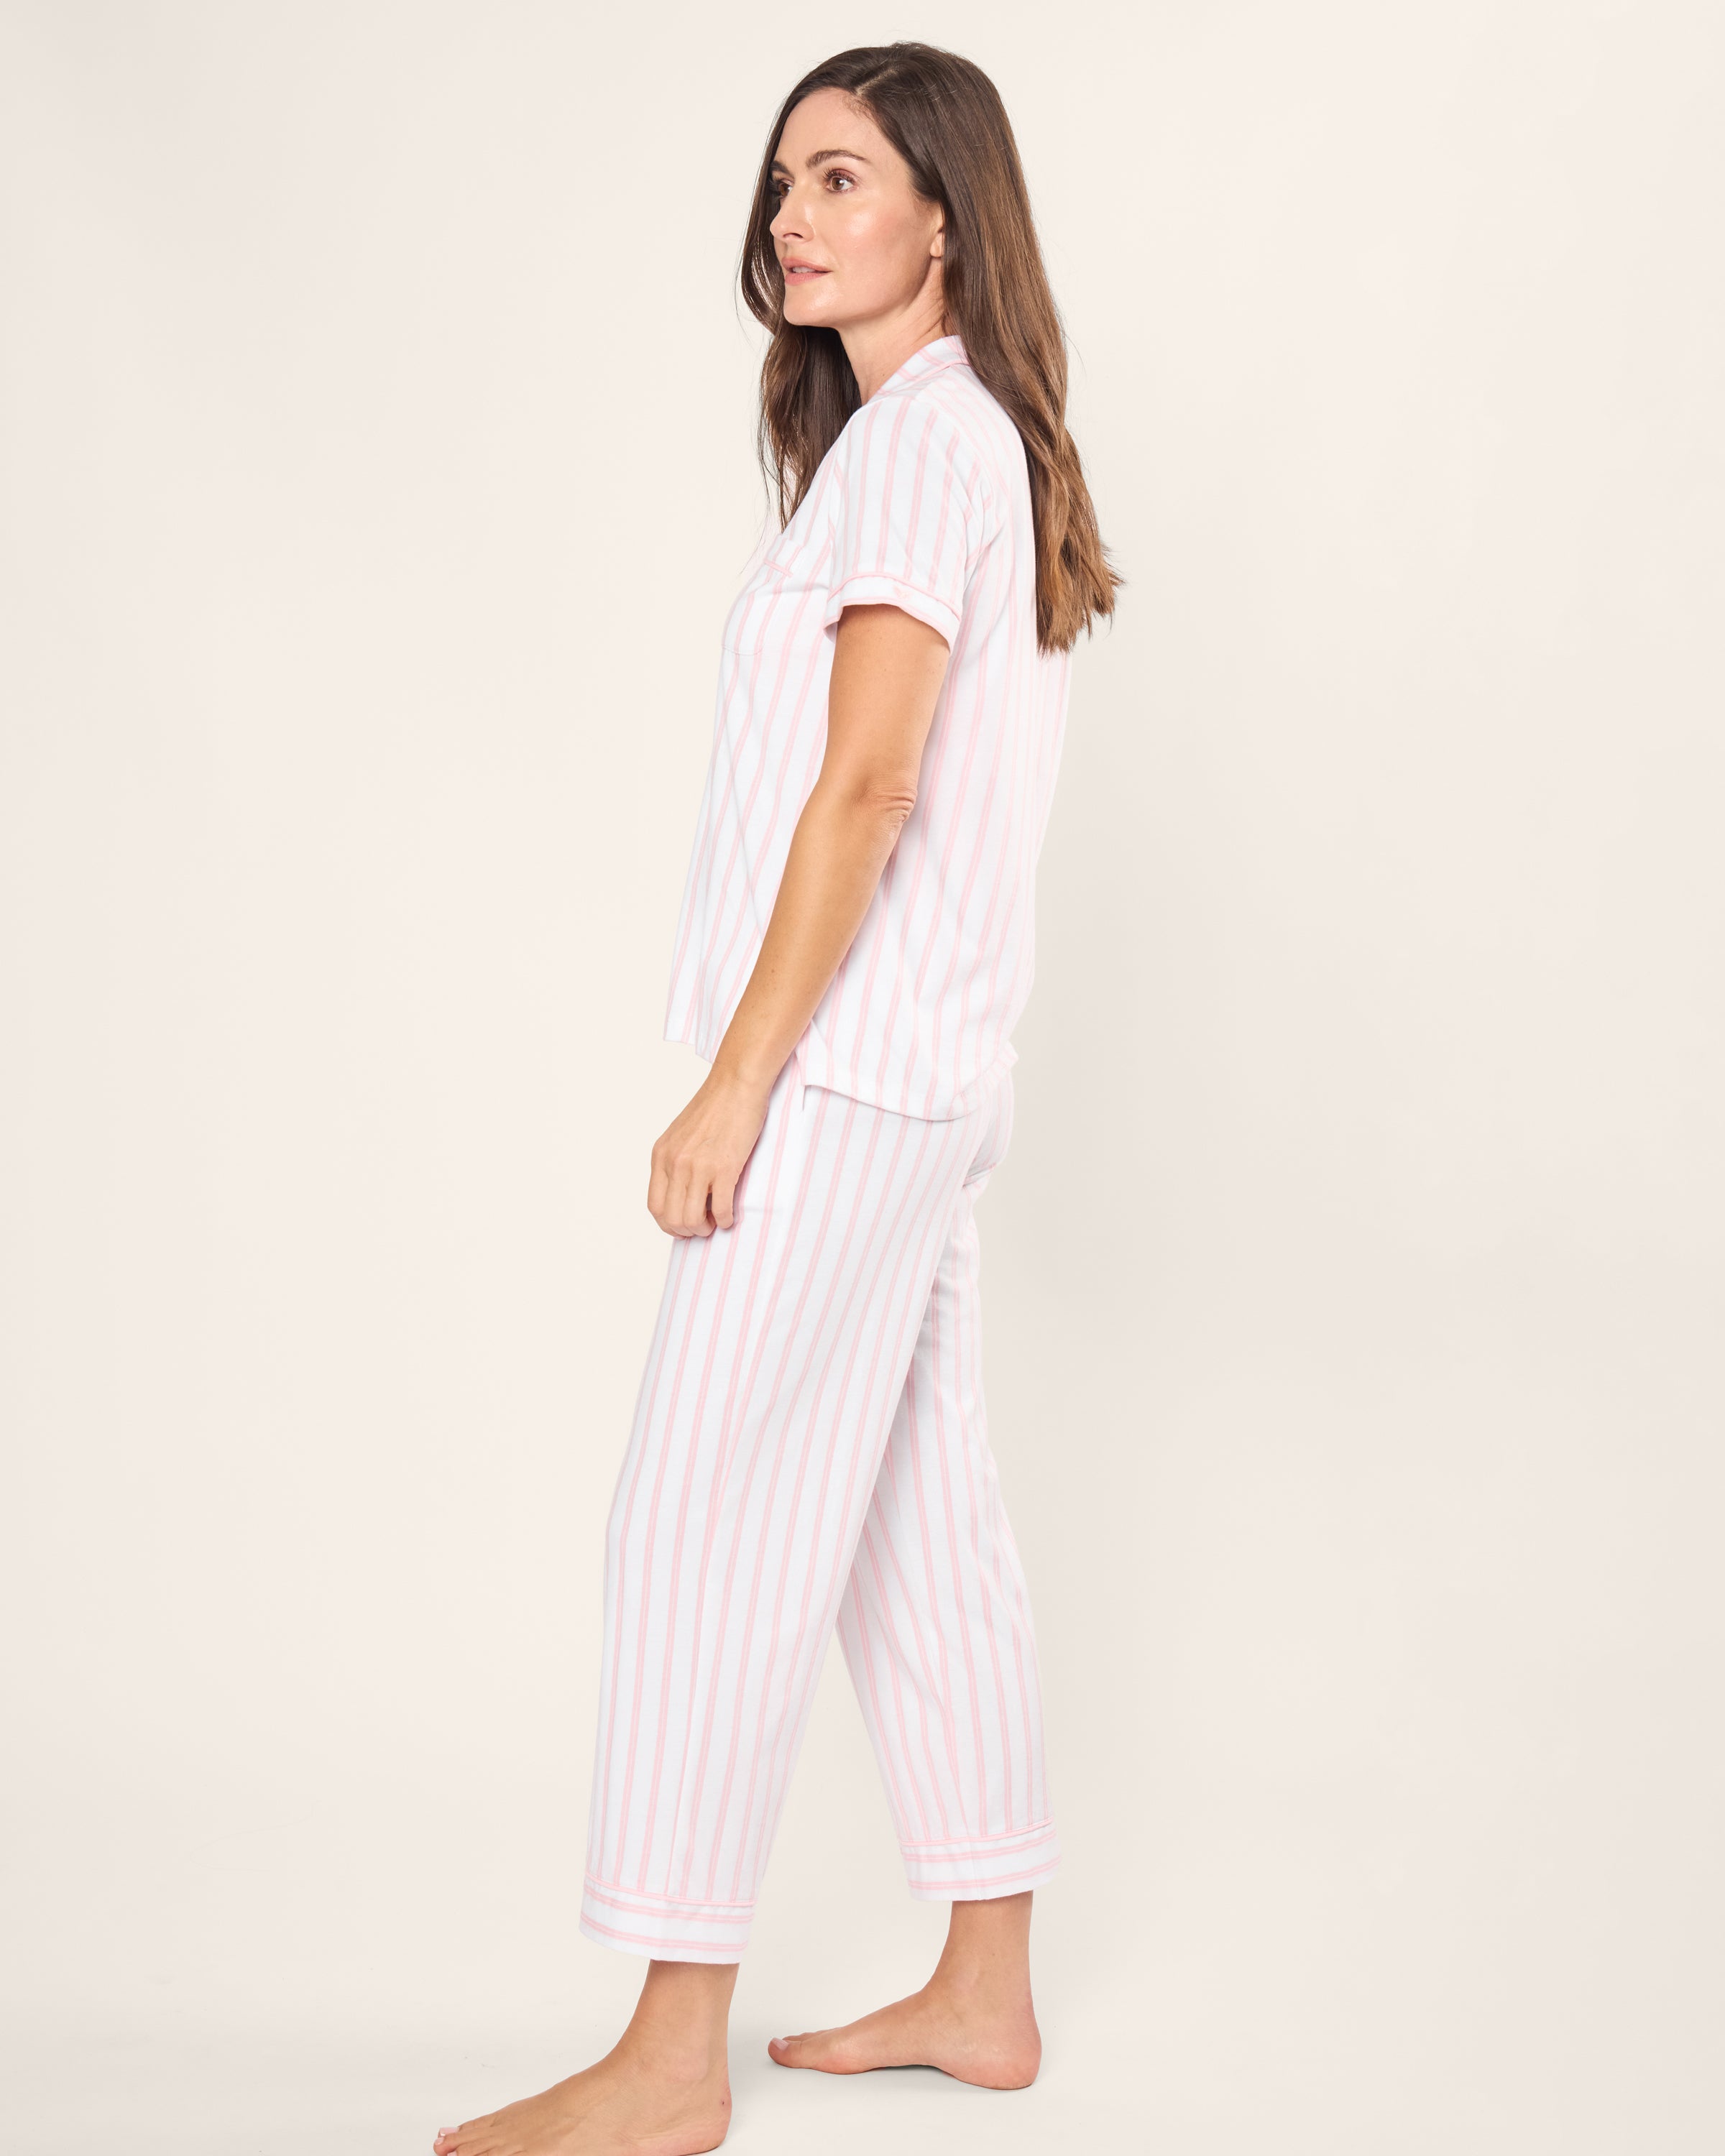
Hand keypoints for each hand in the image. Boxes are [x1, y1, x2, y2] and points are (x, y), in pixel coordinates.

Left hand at [647, 1065, 775, 1236]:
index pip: (654, 1206)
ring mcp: (698, 1166)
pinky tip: (730, 1216)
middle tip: (702, 1227)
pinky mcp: (724, 1168)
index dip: (668, 1224)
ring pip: (692, 1219)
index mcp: (661, 1155)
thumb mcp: (680, 1135)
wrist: (736, 1085)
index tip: (682, 1226)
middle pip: (671, 1218)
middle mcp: (675, 1163)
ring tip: (715, 1222)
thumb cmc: (715, 1107)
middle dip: (687, 1231)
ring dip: (705, 1228)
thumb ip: (675, 1162)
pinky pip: (719, 1209)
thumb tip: (681, 1193)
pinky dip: (725, 1220)